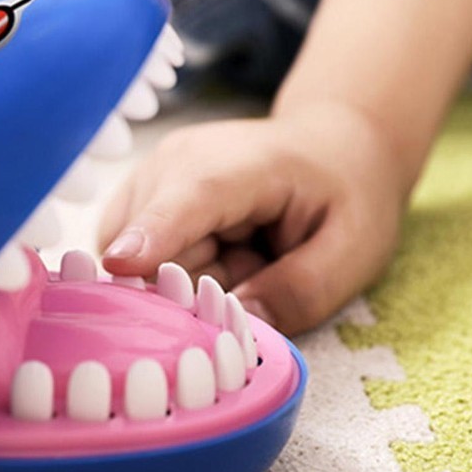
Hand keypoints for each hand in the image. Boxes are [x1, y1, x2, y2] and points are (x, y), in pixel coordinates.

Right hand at [98, 103, 408, 334]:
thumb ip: (302, 291)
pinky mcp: (135, 197)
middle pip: (149, 252)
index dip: (152, 236)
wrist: (326, 144)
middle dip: (186, 291)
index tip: (118, 266)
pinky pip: (129, 259)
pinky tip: (211, 255)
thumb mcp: (353, 248)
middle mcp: (175, 162)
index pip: (186, 202)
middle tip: (252, 275)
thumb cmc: (343, 191)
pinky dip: (167, 272)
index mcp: (239, 166)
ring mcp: (149, 177)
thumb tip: (234, 327)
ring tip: (237, 259)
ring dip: (178, 282)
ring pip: (132, 262)